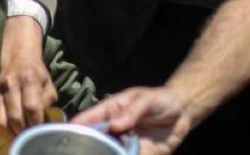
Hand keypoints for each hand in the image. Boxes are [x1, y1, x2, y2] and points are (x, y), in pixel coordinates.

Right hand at [0, 15, 57, 134]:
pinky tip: (12, 132)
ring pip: (3, 121)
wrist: (18, 56)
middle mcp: (12, 85)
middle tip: (32, 138)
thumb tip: (46, 123)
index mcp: (30, 80)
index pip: (32, 108)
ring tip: (22, 137)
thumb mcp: (48, 83)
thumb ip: (48, 102)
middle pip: (16, 117)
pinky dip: (4, 130)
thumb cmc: (37, 72)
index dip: (37, 124)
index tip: (42, 133)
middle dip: (25, 132)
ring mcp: (0, 91)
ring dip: (13, 133)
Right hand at [73, 85, 197, 154]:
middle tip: (81, 151)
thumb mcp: (146, 100)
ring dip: (106, 153)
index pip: (91, 117)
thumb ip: (132, 111)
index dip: (78, 125)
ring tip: (97, 154)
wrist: (183, 113)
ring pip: (110, 152)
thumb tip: (115, 125)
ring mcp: (125, 143)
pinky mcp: (139, 154)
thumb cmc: (159, 100)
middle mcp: (115, 129)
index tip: (67, 133)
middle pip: (97, 139)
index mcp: (112, 110)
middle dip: (89, 146)